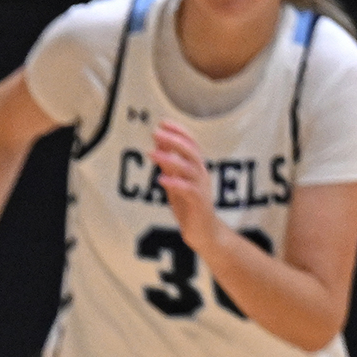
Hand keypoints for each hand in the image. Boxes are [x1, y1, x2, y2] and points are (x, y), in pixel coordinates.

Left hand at [150, 121, 224, 250]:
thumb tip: (157, 148)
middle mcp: (201, 175)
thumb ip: (168, 167)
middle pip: (191, 151)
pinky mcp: (200, 204)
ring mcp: (202, 189)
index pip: (191, 144)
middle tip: (155, 132)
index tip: (162, 122)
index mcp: (197, 168)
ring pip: (189, 168)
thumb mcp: (176, 183)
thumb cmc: (190, 208)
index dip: (178, 132)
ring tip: (152, 153)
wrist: (205, 234)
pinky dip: (175, 183)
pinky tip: (161, 179)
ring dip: (170, 159)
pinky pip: (188, 190)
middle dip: (173, 140)